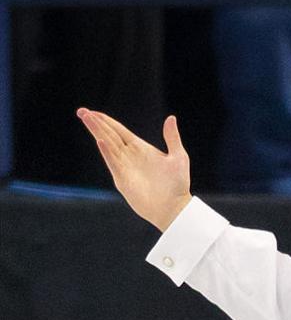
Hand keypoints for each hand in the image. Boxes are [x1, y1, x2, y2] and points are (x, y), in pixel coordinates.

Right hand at [77, 109, 191, 231]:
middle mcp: (129, 156)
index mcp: (139, 148)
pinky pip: (114, 164)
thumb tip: (171, 118)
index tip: (93, 112)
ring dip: (97, 132)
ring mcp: (124, 168)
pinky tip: (100, 141)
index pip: (118, 130)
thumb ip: (172, 137)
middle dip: (95, 123)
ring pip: (107, 146)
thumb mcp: (178, 157)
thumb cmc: (178, 185)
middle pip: (108, 135)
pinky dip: (107, 153)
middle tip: (82, 111)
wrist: (175, 208)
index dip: (106, 121)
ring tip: (87, 119)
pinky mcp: (123, 180)